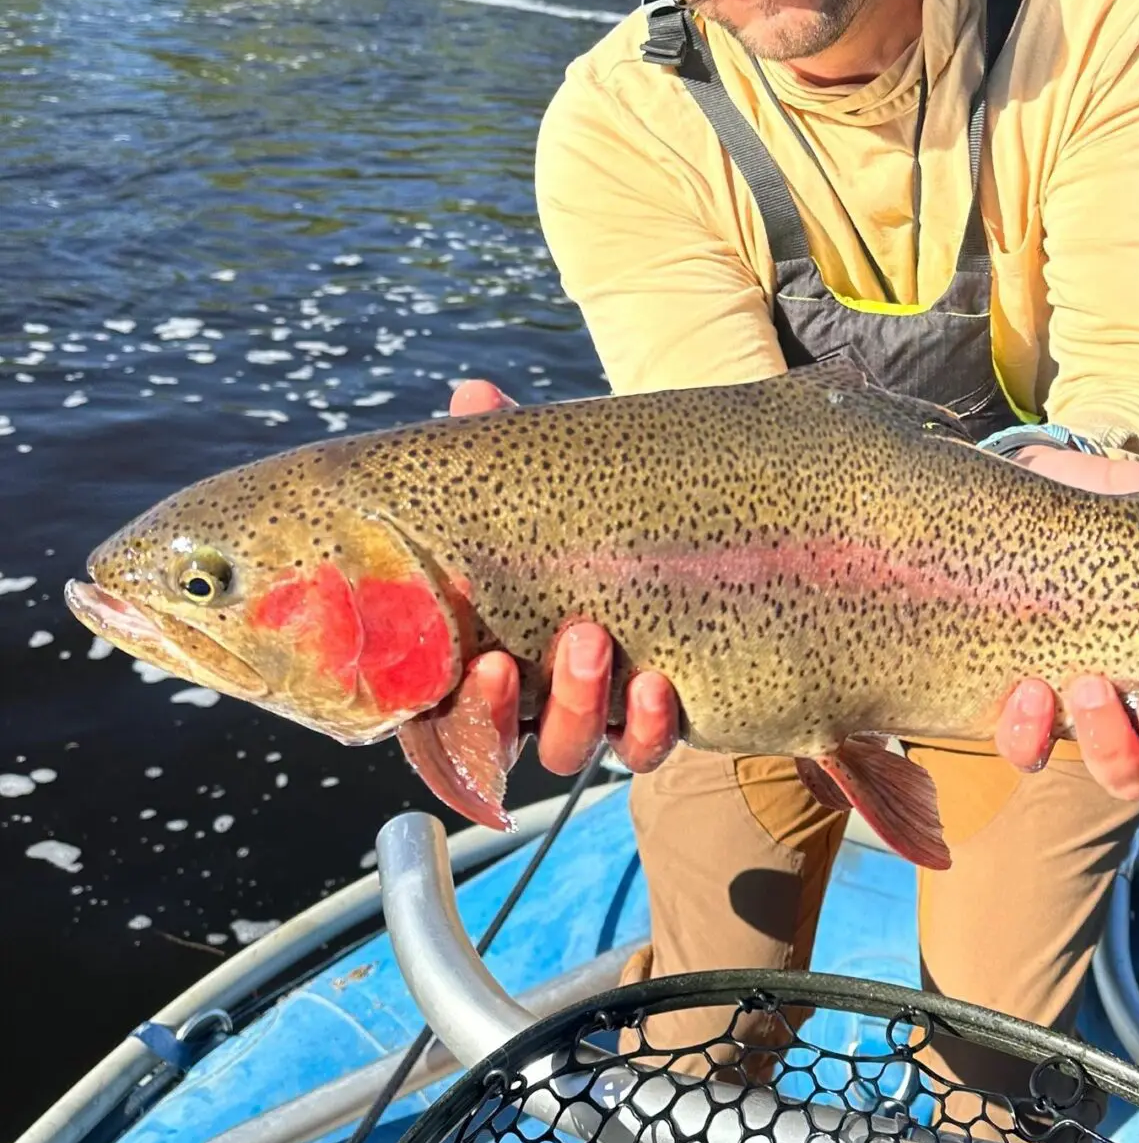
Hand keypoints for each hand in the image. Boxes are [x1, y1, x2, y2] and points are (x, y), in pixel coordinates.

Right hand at [447, 380, 681, 775]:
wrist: (690, 530)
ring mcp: (591, 712)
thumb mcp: (548, 480)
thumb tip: (473, 396)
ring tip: (590, 640)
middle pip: (498, 738)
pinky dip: (646, 726)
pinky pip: (644, 746)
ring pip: (569, 746)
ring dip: (576, 704)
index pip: (444, 706)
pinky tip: (656, 685)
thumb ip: (505, 445)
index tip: (473, 665)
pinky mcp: (652, 720)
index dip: (451, 706)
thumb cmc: (589, 512)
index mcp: (480, 650)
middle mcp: (530, 696)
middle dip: (500, 709)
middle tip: (510, 662)